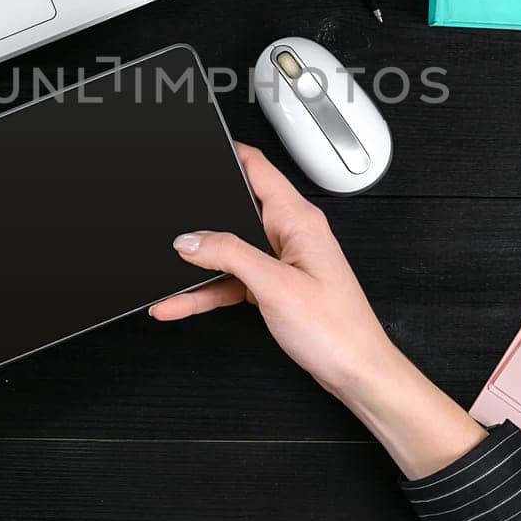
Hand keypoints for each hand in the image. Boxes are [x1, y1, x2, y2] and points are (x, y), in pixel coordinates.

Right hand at [151, 144, 485, 478]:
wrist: (356, 372)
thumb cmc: (337, 330)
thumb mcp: (275, 286)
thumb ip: (230, 255)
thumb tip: (191, 238)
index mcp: (299, 220)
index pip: (258, 168)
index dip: (228, 152)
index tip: (198, 148)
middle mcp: (291, 234)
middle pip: (236, 208)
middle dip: (201, 213)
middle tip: (169, 217)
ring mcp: (282, 261)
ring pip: (229, 251)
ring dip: (198, 263)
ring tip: (164, 274)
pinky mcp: (274, 287)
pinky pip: (232, 280)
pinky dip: (206, 290)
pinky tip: (180, 302)